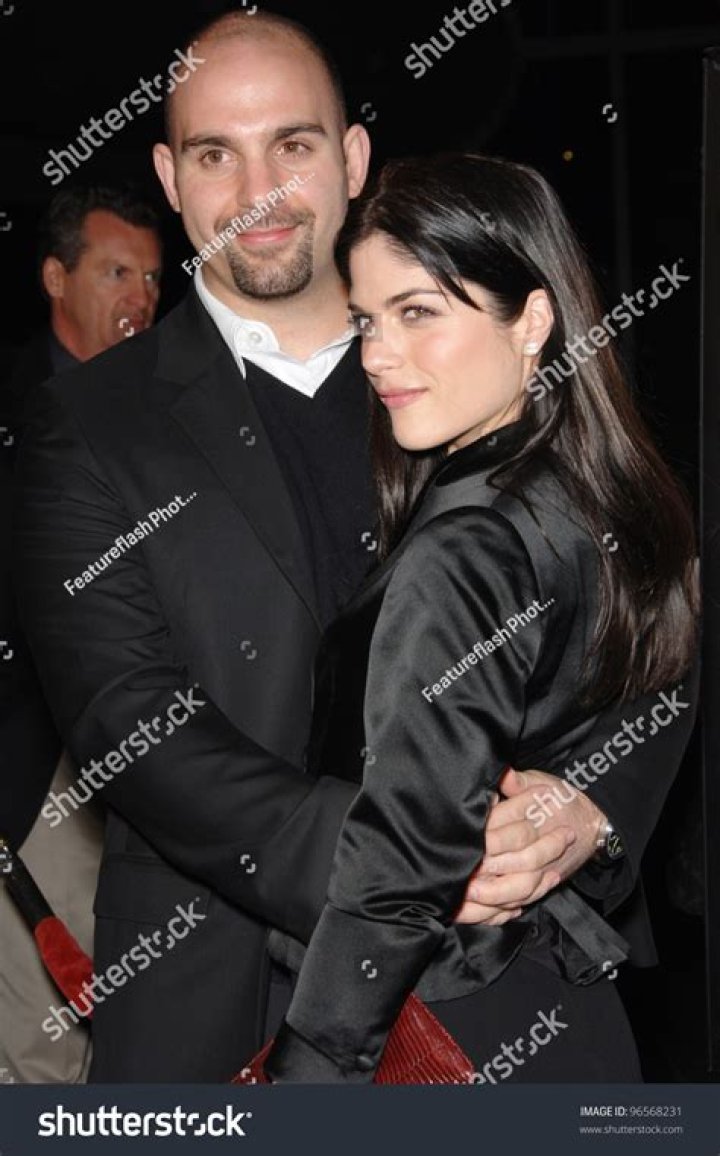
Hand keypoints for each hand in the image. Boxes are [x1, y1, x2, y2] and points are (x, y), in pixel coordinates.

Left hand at [455, 767, 605, 926]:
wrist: (591, 821)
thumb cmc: (560, 799)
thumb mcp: (541, 781)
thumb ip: (519, 781)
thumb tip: (504, 775)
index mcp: (534, 821)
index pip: (507, 835)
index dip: (485, 845)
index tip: (464, 850)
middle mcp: (538, 848)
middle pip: (514, 866)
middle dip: (487, 874)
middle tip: (460, 881)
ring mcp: (543, 870)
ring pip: (522, 890)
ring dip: (495, 898)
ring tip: (468, 898)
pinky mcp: (543, 883)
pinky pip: (526, 901)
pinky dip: (507, 910)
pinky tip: (484, 913)